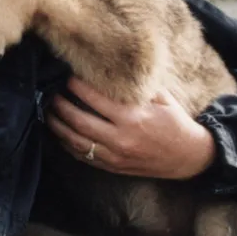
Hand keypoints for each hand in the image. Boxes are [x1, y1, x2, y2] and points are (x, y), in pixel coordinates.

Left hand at [46, 76, 216, 178]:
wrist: (188, 157)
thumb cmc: (175, 122)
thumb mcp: (162, 98)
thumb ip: (137, 86)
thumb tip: (114, 67)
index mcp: (134, 117)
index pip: (95, 98)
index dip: (77, 86)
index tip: (68, 76)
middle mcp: (122, 138)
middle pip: (79, 120)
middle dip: (61, 105)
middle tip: (51, 93)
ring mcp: (116, 155)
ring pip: (76, 141)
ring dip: (58, 126)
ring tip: (48, 112)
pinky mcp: (114, 167)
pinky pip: (84, 157)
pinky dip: (68, 145)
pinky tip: (60, 134)